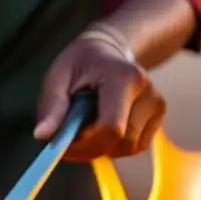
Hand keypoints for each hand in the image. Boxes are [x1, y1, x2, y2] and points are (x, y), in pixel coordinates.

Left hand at [34, 34, 165, 160]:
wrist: (108, 51)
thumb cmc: (81, 63)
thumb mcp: (58, 76)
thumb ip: (52, 106)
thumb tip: (42, 136)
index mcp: (124, 78)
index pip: (111, 127)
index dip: (86, 145)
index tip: (64, 146)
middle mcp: (148, 92)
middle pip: (120, 142)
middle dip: (91, 148)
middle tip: (70, 139)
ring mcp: (156, 105)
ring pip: (128, 148)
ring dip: (103, 147)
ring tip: (87, 126)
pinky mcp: (158, 117)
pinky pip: (135, 146)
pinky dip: (115, 145)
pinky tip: (103, 127)